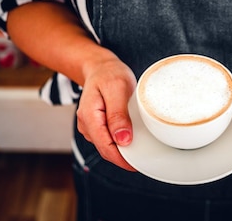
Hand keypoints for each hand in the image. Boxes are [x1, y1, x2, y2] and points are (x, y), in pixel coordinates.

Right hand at [76, 56, 136, 171]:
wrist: (101, 67)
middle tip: (145, 160)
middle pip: (105, 150)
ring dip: (122, 151)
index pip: (105, 147)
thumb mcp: (117, 89)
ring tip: (141, 149)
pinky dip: (119, 142)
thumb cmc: (110, 74)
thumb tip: (122, 140)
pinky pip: (107, 139)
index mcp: (90, 116)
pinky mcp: (96, 125)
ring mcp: (90, 126)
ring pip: (106, 146)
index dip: (121, 159)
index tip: (137, 165)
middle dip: (123, 158)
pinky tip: (132, 139)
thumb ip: (118, 115)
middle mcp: (87, 124)